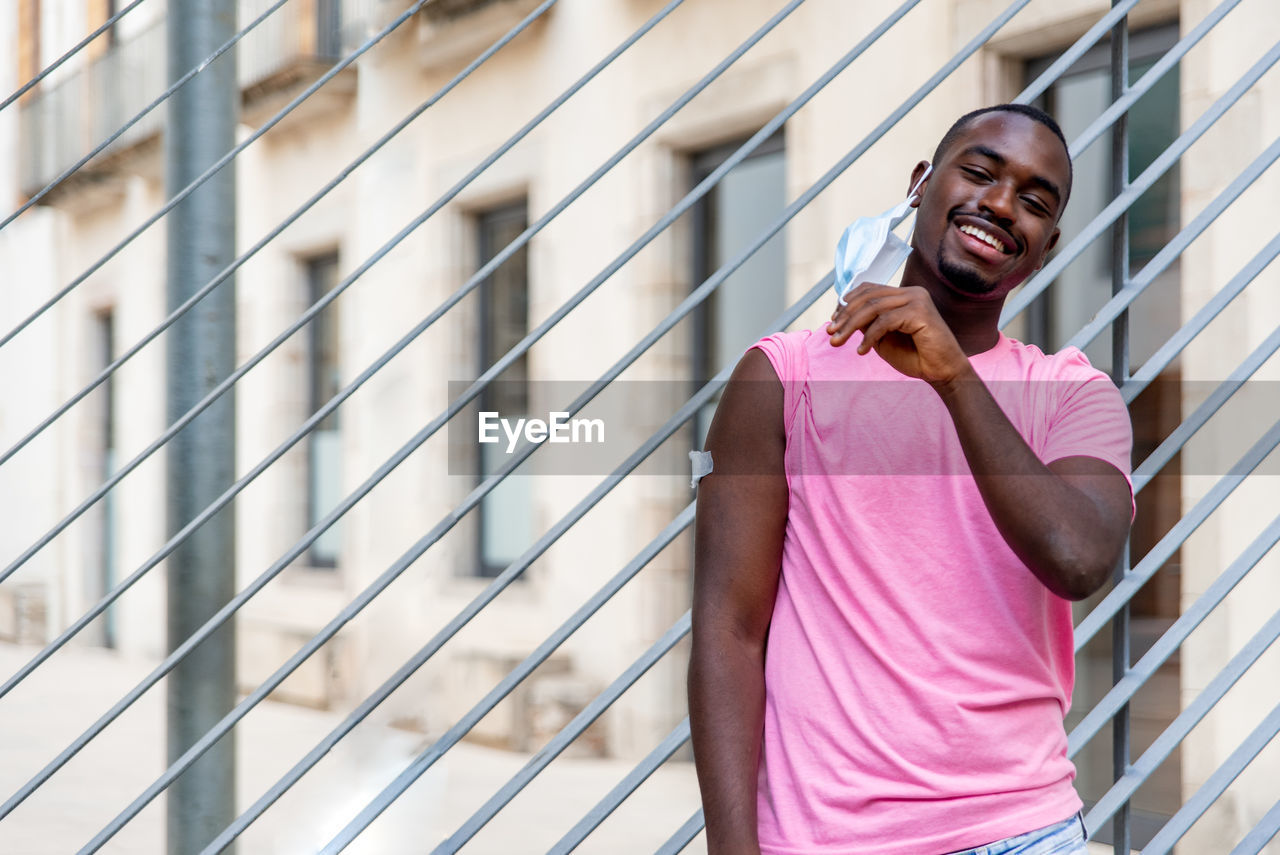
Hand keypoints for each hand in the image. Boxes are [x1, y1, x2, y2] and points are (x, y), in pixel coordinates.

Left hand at [826, 283, 970, 385]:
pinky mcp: (920, 311)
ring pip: (873, 307)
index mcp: (904, 295)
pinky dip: (869, 336)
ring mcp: (917, 299)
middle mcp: (912, 292)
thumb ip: (867, 323)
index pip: (869, 290)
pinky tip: (861, 351)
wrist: (942, 373)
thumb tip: (841, 314)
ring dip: (851, 326)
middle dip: (845, 315)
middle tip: (830, 333)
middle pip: (868, 297)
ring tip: (838, 342)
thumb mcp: (882, 338)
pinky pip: (885, 321)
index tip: (832, 320)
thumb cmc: (915, 356)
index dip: (847, 303)